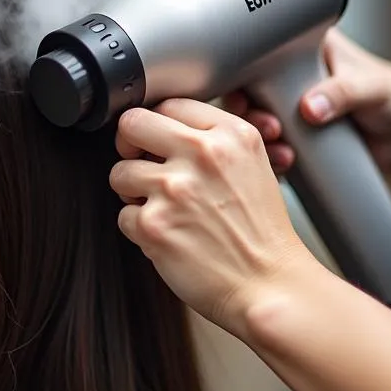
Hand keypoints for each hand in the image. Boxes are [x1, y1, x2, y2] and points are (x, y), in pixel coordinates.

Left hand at [110, 100, 315, 336]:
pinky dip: (139, 230)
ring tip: (161, 210)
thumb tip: (161, 128)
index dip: (156, 127)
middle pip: (131, 125)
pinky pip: (123, 216)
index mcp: (231, 134)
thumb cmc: (262, 234)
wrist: (271, 286)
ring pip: (119, 173)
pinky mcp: (154, 225)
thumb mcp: (254, 167)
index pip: (168, 105)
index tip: (156, 144)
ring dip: (132, 193)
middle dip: (129, 147)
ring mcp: (174, 189)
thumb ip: (213, 141)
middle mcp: (202, 155)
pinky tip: (168, 237)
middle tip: (140, 165)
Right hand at [223, 27, 390, 173]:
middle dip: (251, 116)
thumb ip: (344, 93)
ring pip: (252, 123)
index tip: (248, 100)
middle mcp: (286, 75)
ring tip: (285, 154)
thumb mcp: (373, 88)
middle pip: (246, 93)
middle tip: (273, 130)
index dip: (242, 78)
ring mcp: (285, 107)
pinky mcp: (289, 135)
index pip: (256, 56)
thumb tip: (310, 108)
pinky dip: (269, 160)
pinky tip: (284, 167)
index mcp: (300, 47)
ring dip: (260, 142)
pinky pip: (267, 147)